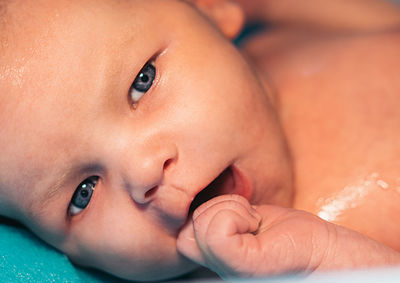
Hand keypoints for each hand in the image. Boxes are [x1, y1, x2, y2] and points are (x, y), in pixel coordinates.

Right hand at [177, 194, 399, 278]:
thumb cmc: (285, 236)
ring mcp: (227, 268)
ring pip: (202, 222)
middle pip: (185, 228)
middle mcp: (214, 269)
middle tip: (247, 220)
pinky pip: (219, 229)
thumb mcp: (239, 223)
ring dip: (230, 209)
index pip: (179, 236)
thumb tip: (190, 215)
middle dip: (216, 210)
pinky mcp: (243, 265)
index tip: (236, 219)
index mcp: (212, 260)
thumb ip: (213, 224)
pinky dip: (237, 214)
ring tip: (254, 224)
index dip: (201, 217)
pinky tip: (258, 226)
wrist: (323, 252)